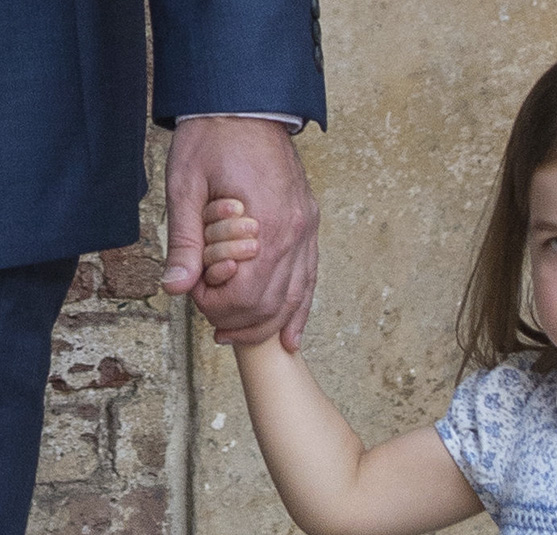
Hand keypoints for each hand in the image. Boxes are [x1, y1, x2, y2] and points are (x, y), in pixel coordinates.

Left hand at [160, 116, 318, 350]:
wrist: (246, 105)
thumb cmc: (213, 140)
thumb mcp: (186, 187)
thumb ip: (185, 241)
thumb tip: (176, 288)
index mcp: (265, 225)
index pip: (245, 294)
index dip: (215, 305)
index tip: (193, 293)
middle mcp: (294, 233)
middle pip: (272, 303)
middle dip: (237, 318)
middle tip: (207, 315)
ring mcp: (307, 231)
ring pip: (296, 297)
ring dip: (267, 324)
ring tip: (238, 336)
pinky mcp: (309, 226)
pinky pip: (309, 278)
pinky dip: (299, 310)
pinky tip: (291, 335)